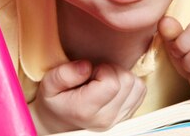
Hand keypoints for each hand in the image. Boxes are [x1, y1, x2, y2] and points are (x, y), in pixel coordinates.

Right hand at [29, 60, 146, 133]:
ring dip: (122, 76)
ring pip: (137, 86)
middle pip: (127, 81)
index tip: (90, 71)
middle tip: (96, 75)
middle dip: (113, 70)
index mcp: (86, 110)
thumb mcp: (48, 85)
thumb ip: (64, 74)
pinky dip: (129, 84)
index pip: (112, 82)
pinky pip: (140, 91)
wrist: (58, 123)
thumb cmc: (55, 101)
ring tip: (104, 80)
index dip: (103, 68)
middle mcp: (106, 118)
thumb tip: (86, 66)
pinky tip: (112, 86)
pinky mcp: (127, 116)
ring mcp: (119, 120)